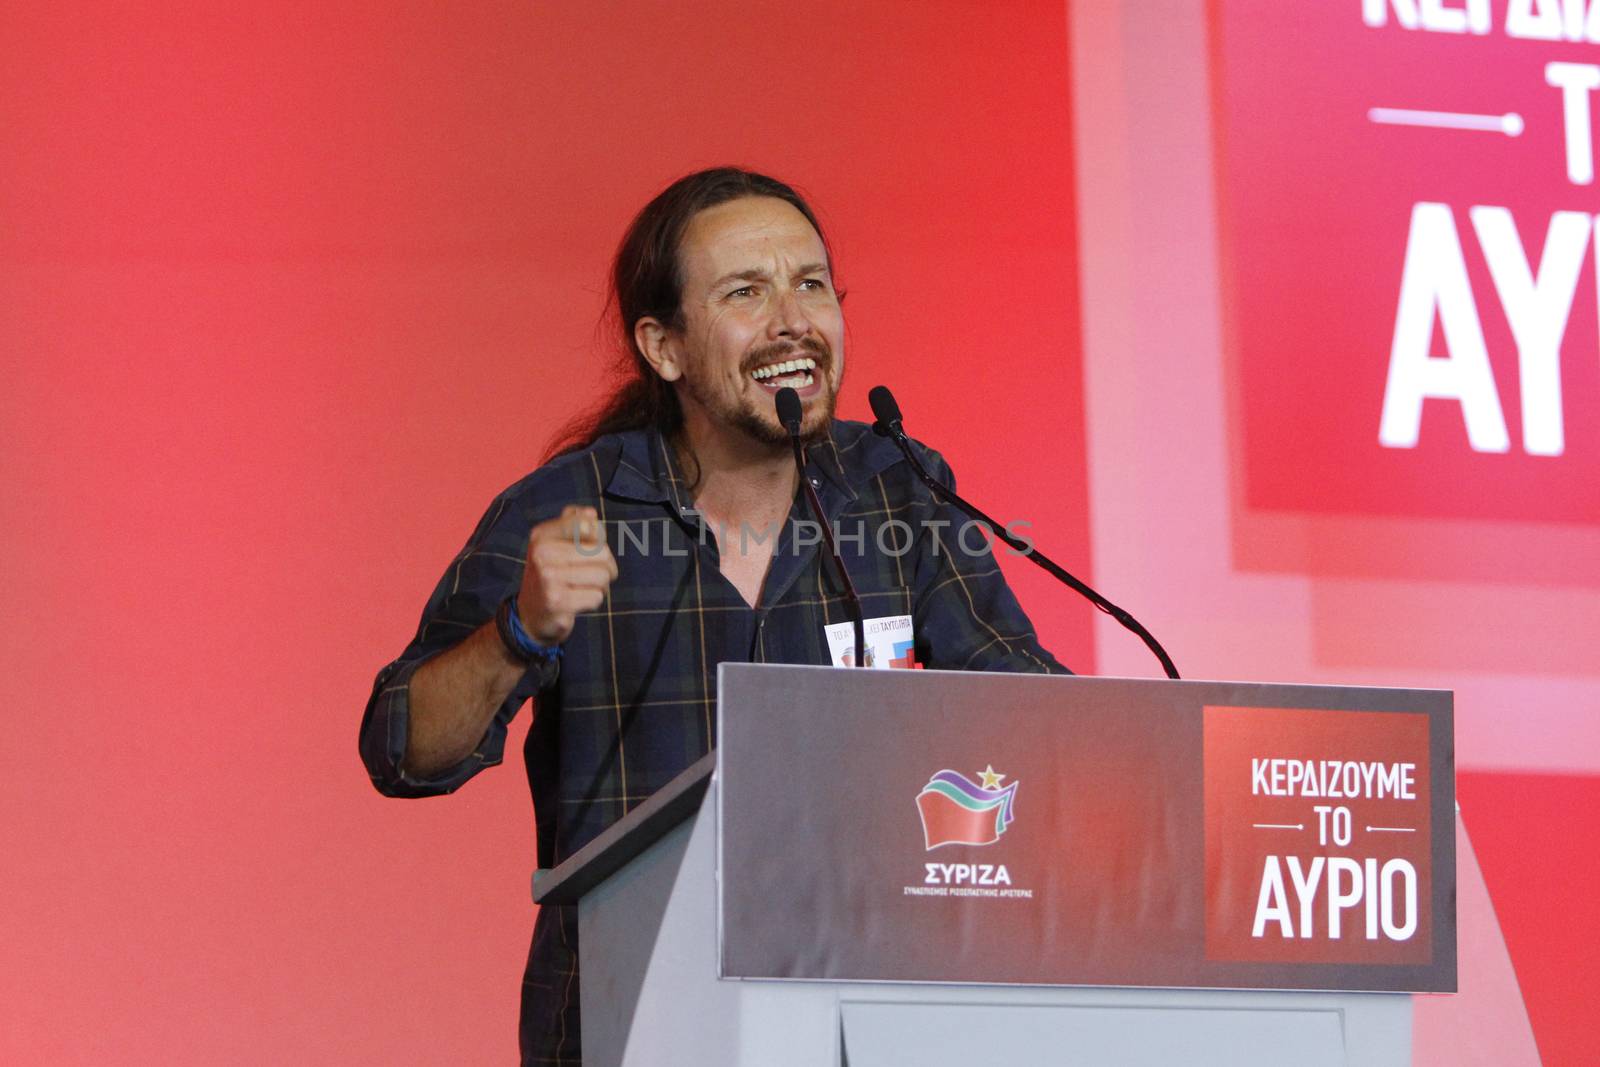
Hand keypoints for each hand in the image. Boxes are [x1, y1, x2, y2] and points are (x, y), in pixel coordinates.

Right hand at [517, 505, 617, 644]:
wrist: (530, 616)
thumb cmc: (550, 576)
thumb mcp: (556, 545)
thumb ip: (574, 524)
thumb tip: (591, 514)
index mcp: (541, 535)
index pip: (587, 523)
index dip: (597, 538)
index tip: (586, 548)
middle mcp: (542, 553)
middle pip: (603, 552)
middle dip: (606, 566)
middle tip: (590, 575)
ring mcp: (548, 578)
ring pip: (603, 576)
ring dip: (600, 586)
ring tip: (582, 588)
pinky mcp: (558, 602)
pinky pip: (597, 597)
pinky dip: (592, 601)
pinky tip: (576, 602)